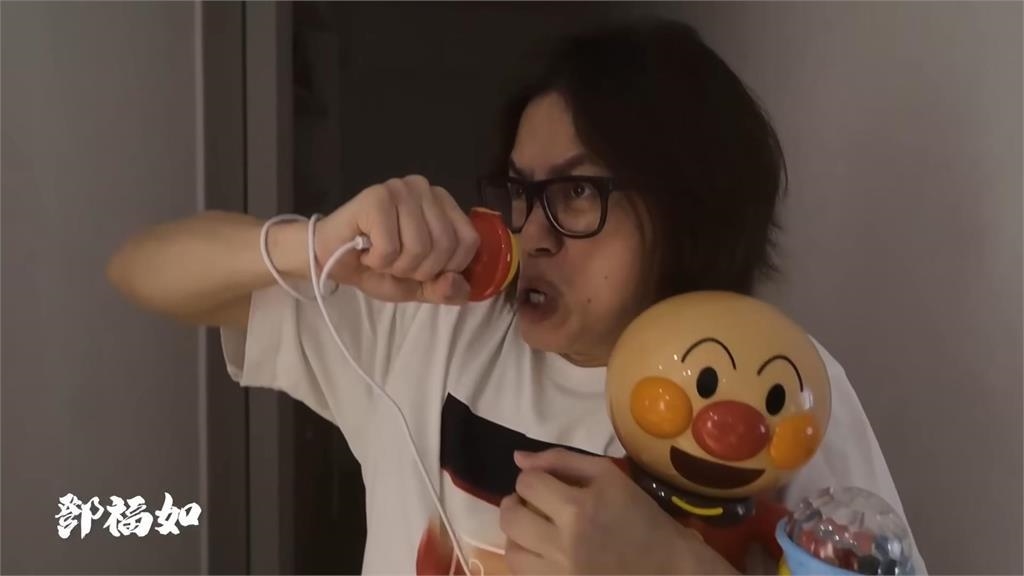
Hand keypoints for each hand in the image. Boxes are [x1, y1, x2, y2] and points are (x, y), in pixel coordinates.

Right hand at [313, 175, 479, 303]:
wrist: (329, 260)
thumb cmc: (376, 266)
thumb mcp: (419, 286)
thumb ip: (444, 289)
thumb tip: (456, 283)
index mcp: (443, 203)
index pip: (469, 241)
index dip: (447, 268)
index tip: (420, 267)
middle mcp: (425, 188)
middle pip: (445, 245)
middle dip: (418, 269)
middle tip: (394, 263)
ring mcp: (400, 189)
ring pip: (419, 247)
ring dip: (396, 266)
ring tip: (379, 256)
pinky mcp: (376, 197)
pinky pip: (391, 247)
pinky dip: (377, 261)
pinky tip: (365, 250)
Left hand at [499, 448, 736, 574]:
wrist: (668, 568)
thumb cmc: (642, 518)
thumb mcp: (609, 476)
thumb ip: (562, 460)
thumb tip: (518, 458)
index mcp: (580, 508)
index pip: (527, 483)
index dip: (531, 479)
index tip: (544, 484)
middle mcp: (565, 543)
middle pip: (511, 518)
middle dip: (515, 504)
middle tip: (530, 504)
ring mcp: (561, 573)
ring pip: (511, 551)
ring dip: (516, 535)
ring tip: (533, 530)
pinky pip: (522, 575)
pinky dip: (525, 560)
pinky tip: (541, 553)